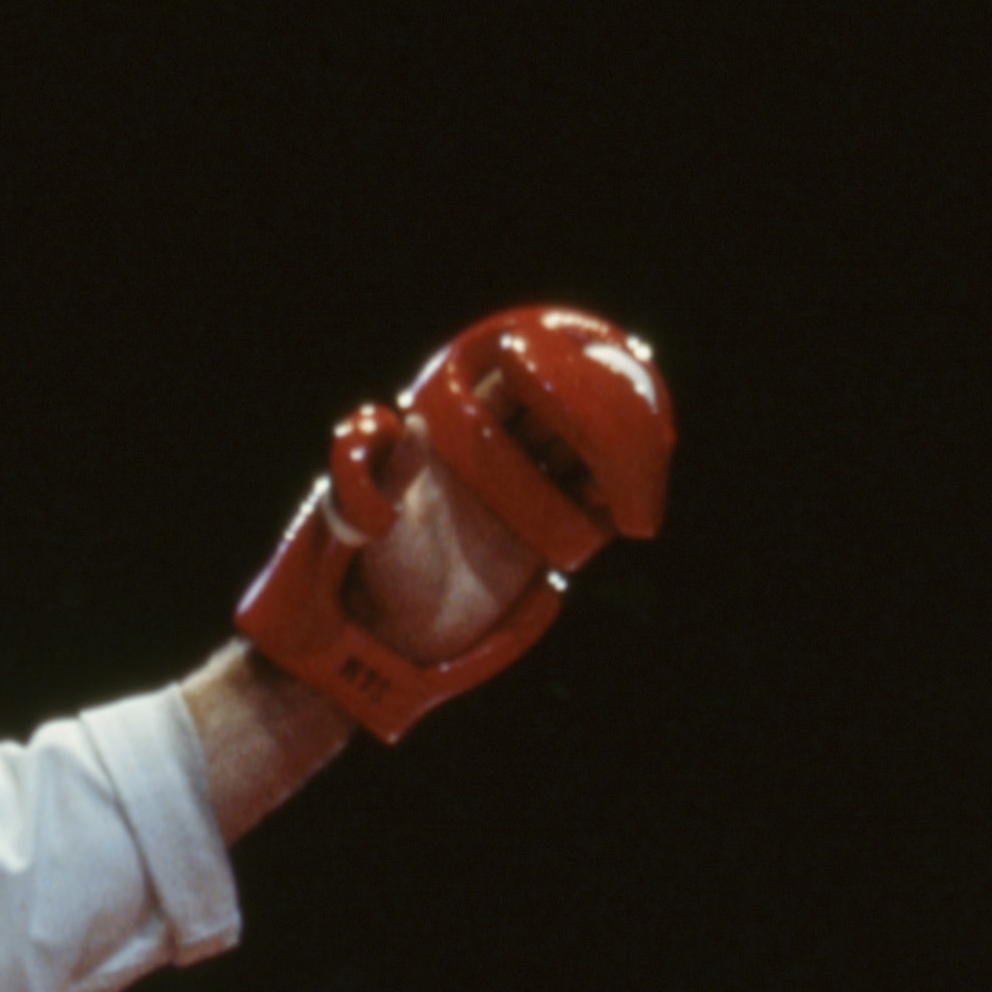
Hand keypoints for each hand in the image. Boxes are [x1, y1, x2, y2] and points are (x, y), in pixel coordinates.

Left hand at [232, 306, 672, 740]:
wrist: (394, 635)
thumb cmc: (370, 566)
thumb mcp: (355, 516)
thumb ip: (365, 471)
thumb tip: (399, 424)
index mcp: (449, 435)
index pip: (502, 383)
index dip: (535, 362)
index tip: (564, 356)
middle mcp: (489, 456)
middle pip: (550, 407)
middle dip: (584, 394)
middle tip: (619, 389)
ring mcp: (521, 493)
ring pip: (577, 449)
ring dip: (605, 439)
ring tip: (636, 433)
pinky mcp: (545, 535)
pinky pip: (590, 500)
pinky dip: (612, 490)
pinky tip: (628, 489)